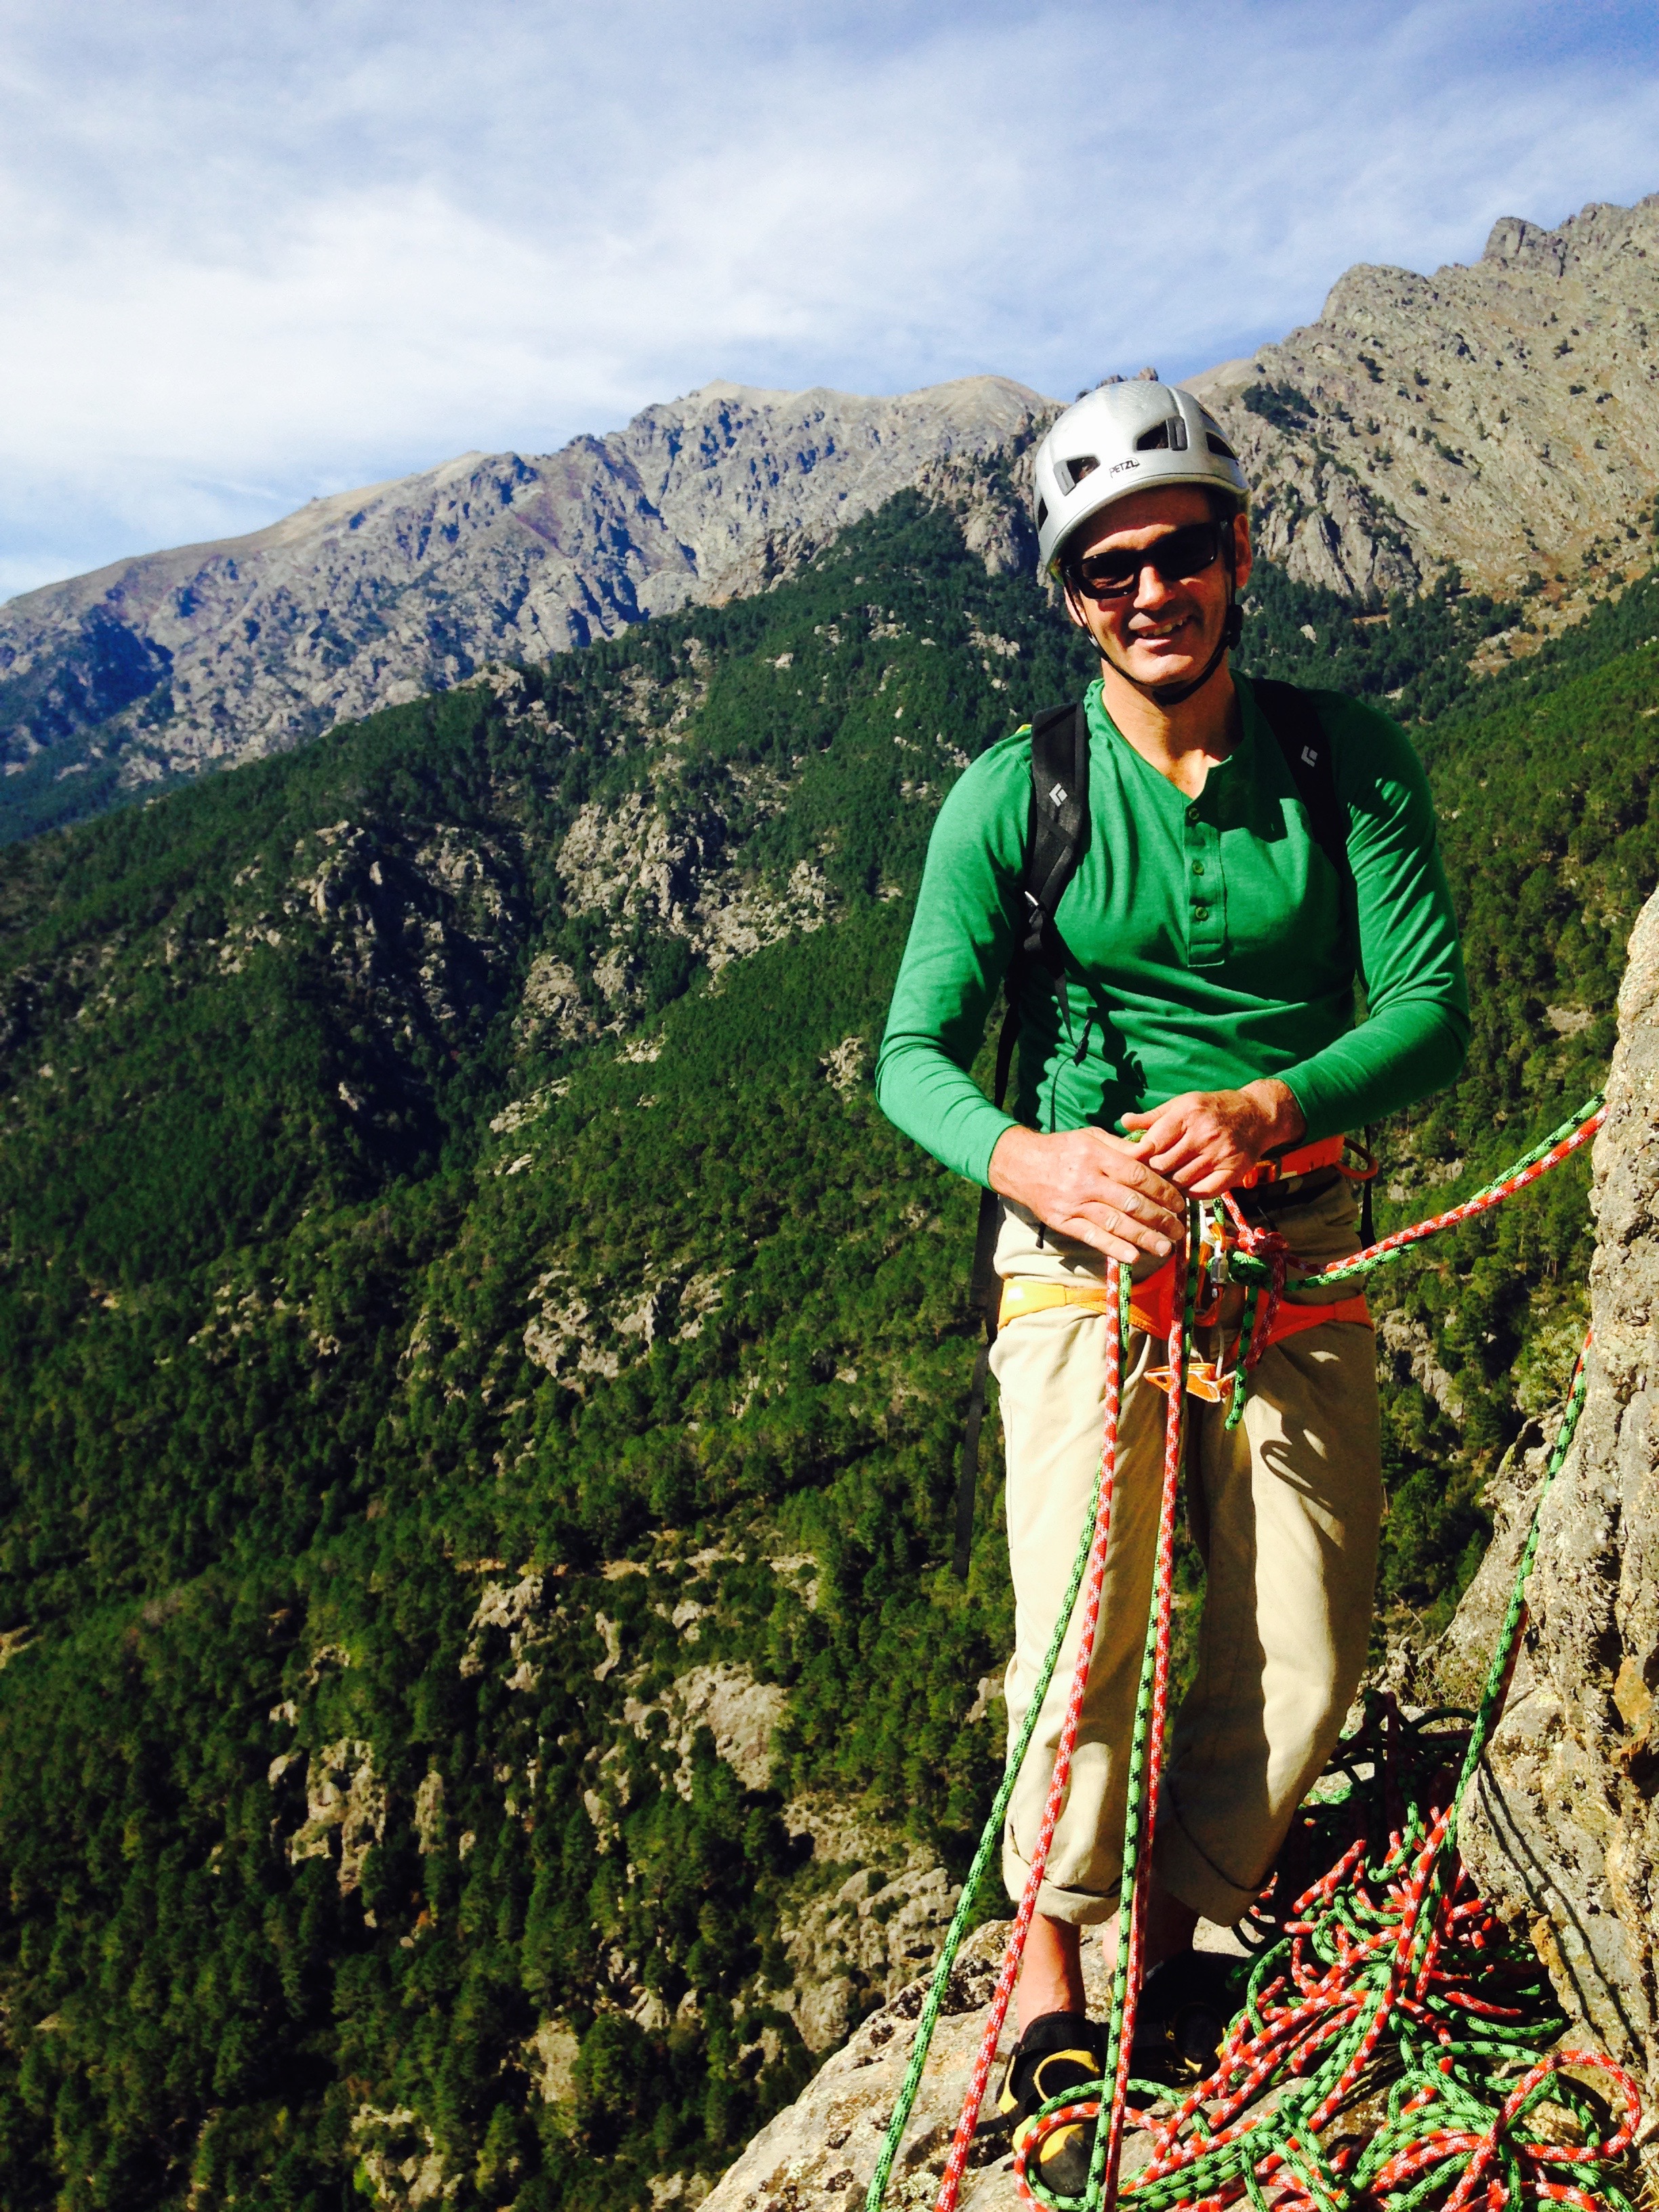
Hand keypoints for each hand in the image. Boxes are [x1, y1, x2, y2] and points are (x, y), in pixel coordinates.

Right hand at [988, 1125, 1185, 1266]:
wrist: (1020, 1165)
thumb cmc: (1063, 1149)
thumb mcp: (1091, 1136)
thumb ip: (1122, 1147)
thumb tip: (1155, 1154)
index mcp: (1097, 1155)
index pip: (1138, 1175)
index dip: (1163, 1192)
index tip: (1180, 1203)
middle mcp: (1087, 1180)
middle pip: (1132, 1202)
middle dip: (1160, 1218)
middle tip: (1179, 1230)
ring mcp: (1074, 1203)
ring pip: (1115, 1223)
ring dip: (1144, 1238)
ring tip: (1165, 1248)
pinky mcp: (1064, 1222)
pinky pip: (1092, 1237)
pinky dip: (1114, 1248)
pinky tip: (1133, 1257)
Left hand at [1119, 1080, 1305, 1196]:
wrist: (1256, 1115)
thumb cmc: (1212, 1109)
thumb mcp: (1182, 1104)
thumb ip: (1153, 1117)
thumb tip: (1123, 1121)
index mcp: (1187, 1114)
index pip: (1152, 1144)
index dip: (1138, 1157)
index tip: (1131, 1164)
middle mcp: (1204, 1134)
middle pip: (1164, 1165)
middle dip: (1152, 1172)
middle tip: (1146, 1176)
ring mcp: (1220, 1154)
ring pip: (1181, 1181)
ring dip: (1169, 1185)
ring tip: (1164, 1182)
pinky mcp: (1233, 1171)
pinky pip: (1203, 1192)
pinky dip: (1190, 1193)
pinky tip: (1186, 1188)